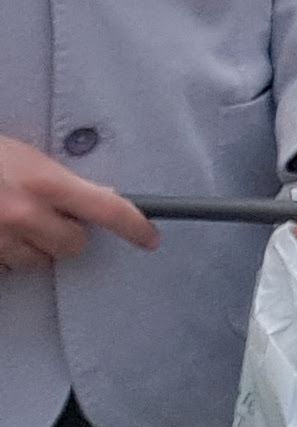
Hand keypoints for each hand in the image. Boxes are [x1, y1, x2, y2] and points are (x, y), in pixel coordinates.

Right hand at [0, 135, 155, 271]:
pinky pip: (6, 267)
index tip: (151, 238)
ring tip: (12, 222)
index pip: (107, 209)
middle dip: (68, 234)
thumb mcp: (28, 158)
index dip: (134, 226)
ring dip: (33, 247)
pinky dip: (6, 254)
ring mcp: (1, 241)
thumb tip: (100, 195)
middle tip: (51, 217)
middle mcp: (25, 216)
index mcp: (45, 184)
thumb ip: (63, 180)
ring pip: (36, 261)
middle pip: (74, 245)